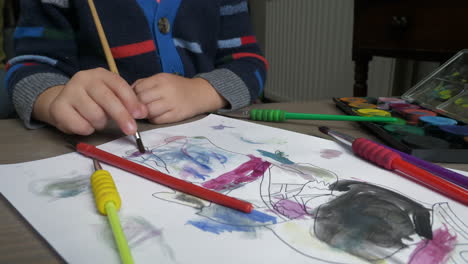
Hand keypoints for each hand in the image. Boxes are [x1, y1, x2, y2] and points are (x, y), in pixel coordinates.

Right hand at [32, 68, 147, 134]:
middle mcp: (83, 79)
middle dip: (122, 116)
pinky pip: (81, 125)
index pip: (119, 85)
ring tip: (98, 120)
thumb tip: (143, 112)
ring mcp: (69, 92)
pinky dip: (87, 129)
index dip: (131, 101)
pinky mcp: (59, 107)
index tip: (140, 114)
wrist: (64, 102)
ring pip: (95, 115)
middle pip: (107, 99)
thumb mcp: (112, 96)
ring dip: (101, 124)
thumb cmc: (94, 99)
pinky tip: (85, 123)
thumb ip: (127, 102)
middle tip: (131, 130)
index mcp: (100, 74)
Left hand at [133, 73, 226, 123]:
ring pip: (148, 111)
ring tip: (147, 113)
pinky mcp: (176, 115)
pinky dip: (153, 119)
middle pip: (141, 100)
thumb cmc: (177, 87)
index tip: (131, 100)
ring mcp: (171, 103)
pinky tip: (156, 116)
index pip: (137, 88)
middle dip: (135, 106)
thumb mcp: (162, 79)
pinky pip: (157, 120)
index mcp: (160, 79)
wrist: (200, 94)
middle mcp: (166, 90)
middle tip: (136, 109)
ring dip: (144, 114)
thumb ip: (145, 84)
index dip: (131, 96)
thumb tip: (126, 94)